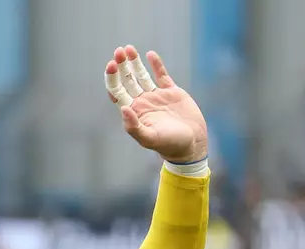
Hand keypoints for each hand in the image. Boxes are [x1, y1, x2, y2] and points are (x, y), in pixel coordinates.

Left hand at [104, 45, 207, 163]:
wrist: (192, 144)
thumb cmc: (169, 145)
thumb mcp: (149, 138)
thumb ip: (134, 126)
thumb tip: (123, 109)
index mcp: (133, 111)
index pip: (117, 91)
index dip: (112, 78)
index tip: (112, 65)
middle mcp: (142, 102)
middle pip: (127, 79)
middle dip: (121, 65)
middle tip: (118, 51)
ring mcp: (156, 96)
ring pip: (141, 75)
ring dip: (134, 62)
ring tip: (128, 48)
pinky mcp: (171, 92)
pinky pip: (161, 75)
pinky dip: (156, 65)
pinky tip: (150, 54)